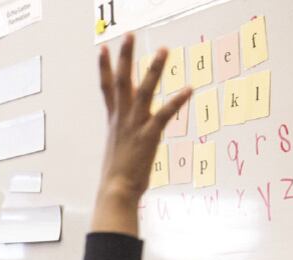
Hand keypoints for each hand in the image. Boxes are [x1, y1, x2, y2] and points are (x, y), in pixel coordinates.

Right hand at [92, 34, 192, 233]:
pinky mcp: (148, 136)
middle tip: (128, 35)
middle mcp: (122, 119)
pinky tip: (188, 89)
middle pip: (121, 81)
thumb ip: (123, 136)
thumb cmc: (117, 176)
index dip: (105, 67)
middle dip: (124, 57)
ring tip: (163, 50)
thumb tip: (127, 136)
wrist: (116, 191)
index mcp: (114, 121)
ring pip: (143, 91)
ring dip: (154, 69)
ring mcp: (134, 126)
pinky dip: (176, 101)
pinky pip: (164, 114)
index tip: (104, 49)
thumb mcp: (117, 149)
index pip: (107, 88)